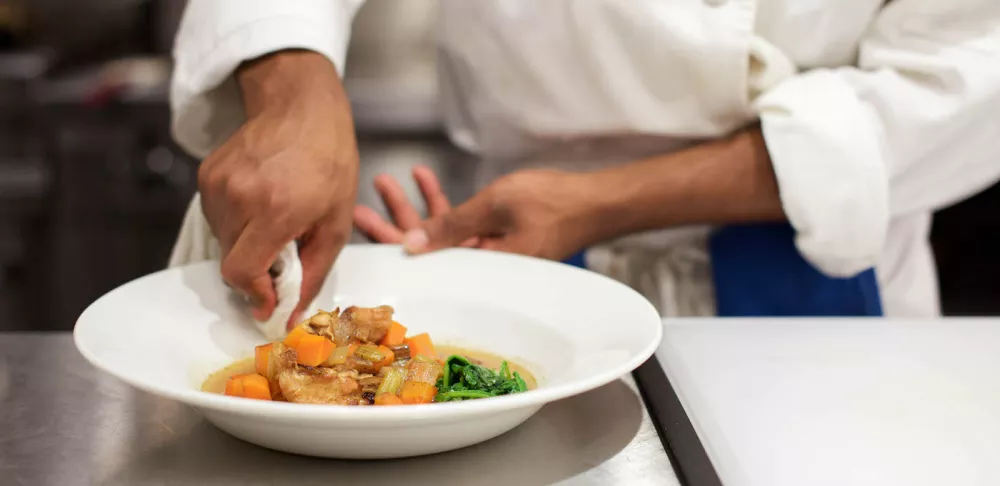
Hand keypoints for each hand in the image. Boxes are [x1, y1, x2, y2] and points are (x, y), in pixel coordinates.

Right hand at [198, 50, 357, 323]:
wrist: (301, 106)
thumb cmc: (330, 162)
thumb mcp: (337, 222)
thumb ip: (313, 273)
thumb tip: (292, 315)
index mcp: (275, 210)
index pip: (242, 273)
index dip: (255, 295)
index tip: (271, 301)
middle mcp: (239, 197)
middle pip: (231, 263)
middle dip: (257, 272)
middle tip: (284, 259)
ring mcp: (217, 184)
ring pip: (222, 242)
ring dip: (247, 246)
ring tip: (276, 223)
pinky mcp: (206, 175)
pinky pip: (216, 218)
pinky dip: (237, 223)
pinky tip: (261, 203)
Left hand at [371, 168, 603, 260]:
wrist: (595, 202)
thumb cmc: (553, 204)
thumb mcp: (495, 206)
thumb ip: (451, 223)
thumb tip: (410, 244)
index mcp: (480, 269)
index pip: (424, 262)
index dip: (390, 245)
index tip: (362, 227)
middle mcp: (480, 267)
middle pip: (427, 250)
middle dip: (394, 224)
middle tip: (362, 205)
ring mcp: (488, 252)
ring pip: (441, 233)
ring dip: (416, 207)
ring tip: (389, 182)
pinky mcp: (497, 237)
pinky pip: (462, 223)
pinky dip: (445, 204)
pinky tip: (424, 179)